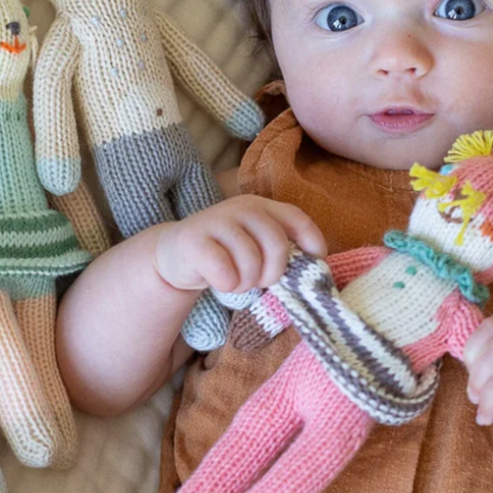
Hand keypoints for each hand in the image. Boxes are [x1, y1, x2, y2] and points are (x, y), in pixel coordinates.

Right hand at [152, 196, 325, 294]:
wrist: (175, 256)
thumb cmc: (227, 257)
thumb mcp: (258, 249)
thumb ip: (282, 253)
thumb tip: (317, 273)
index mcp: (263, 208)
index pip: (297, 219)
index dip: (312, 243)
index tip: (314, 266)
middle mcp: (242, 208)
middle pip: (276, 244)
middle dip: (273, 272)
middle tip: (260, 281)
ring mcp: (217, 220)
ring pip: (251, 261)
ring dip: (247, 283)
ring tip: (237, 281)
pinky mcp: (194, 239)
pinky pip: (225, 271)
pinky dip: (227, 285)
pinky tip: (220, 282)